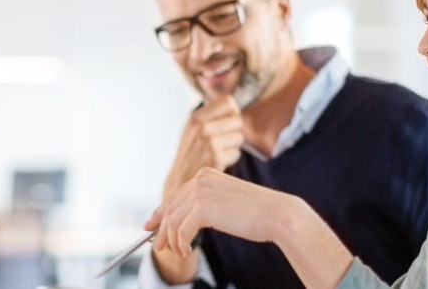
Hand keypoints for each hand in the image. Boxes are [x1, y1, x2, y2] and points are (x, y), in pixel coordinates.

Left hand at [147, 168, 297, 257]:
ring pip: (173, 221)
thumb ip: (206, 205)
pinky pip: (181, 230)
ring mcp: (201, 192)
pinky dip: (180, 244)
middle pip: (170, 208)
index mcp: (206, 175)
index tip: (151, 226)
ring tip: (179, 253)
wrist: (277, 215)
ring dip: (172, 241)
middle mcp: (201, 179)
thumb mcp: (226, 203)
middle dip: (161, 230)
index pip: (175, 195)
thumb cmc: (257, 213)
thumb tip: (184, 221)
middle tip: (158, 247)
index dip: (160, 213)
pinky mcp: (204, 207)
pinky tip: (186, 251)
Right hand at [163, 95, 243, 198]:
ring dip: (233, 146)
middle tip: (224, 142)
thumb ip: (211, 118)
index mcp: (195, 118)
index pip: (228, 102)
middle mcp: (201, 127)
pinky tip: (217, 163)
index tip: (228, 123)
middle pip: (238, 120)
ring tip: (218, 153)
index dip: (233, 113)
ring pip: (239, 137)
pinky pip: (236, 153)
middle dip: (235, 131)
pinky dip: (230, 159)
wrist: (179, 182)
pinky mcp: (216, 157)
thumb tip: (235, 107)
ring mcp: (209, 142)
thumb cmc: (191, 155)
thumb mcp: (193, 131)